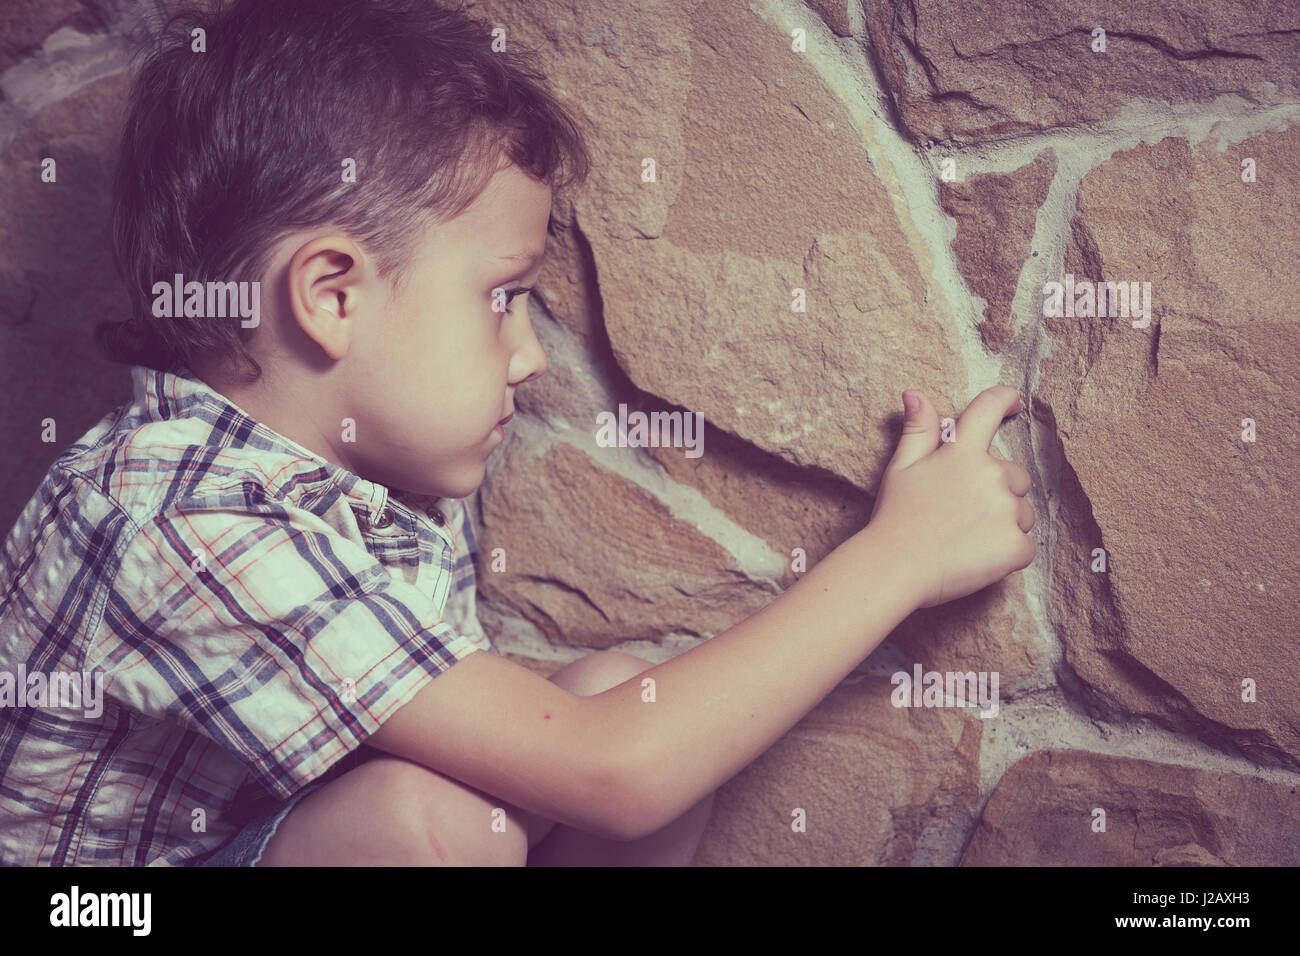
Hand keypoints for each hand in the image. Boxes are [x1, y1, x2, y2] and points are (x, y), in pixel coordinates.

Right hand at [864, 385, 1035, 608]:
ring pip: (1023, 513)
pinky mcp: (1015, 546)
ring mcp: (1006, 511)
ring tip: (967, 538)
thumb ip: (918, 430)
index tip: (1014, 403)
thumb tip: (915, 394)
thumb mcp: (901, 467)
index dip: (1005, 399)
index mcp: (962, 452)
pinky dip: (1008, 554)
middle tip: (963, 513)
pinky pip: (1025, 546)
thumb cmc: (895, 517)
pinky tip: (978, 557)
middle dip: (999, 491)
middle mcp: (991, 475)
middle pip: (1016, 476)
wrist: (894, 567)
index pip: (989, 409)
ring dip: (1005, 523)